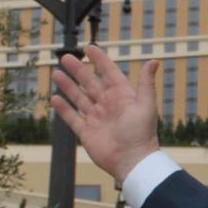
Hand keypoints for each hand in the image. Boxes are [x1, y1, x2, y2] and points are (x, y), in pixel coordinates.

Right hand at [51, 44, 159, 183]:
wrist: (132, 161)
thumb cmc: (142, 133)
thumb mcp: (145, 105)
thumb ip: (146, 83)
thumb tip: (153, 61)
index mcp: (122, 96)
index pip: (109, 73)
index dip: (99, 60)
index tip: (89, 47)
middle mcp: (108, 105)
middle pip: (90, 83)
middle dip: (78, 70)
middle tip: (65, 57)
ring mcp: (96, 118)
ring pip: (79, 98)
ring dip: (68, 86)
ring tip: (56, 74)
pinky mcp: (87, 132)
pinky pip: (72, 118)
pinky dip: (63, 109)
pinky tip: (54, 98)